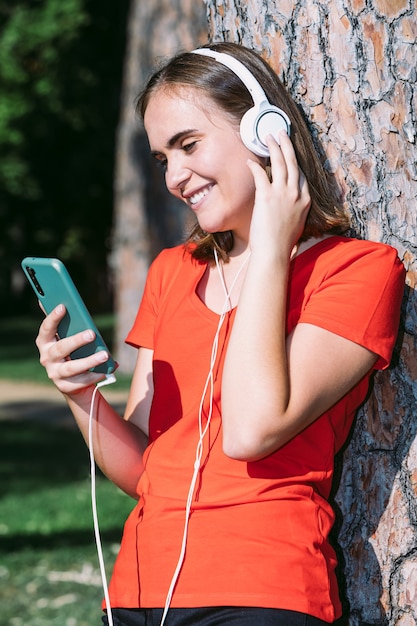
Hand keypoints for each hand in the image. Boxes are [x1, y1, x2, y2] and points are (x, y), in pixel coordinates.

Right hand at [35, 304, 109, 395]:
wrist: (73, 382)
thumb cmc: (72, 353)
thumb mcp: (67, 337)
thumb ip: (65, 324)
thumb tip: (60, 301)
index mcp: (45, 342)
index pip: (46, 329)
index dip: (53, 318)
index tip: (62, 306)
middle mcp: (46, 358)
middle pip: (61, 348)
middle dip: (76, 340)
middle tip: (92, 334)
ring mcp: (54, 373)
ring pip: (72, 367)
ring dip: (89, 361)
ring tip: (105, 355)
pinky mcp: (65, 386)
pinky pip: (81, 381)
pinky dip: (95, 375)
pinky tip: (106, 370)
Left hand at [247, 130, 310, 258]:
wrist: (274, 252)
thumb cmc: (282, 244)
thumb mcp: (296, 225)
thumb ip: (294, 212)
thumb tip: (288, 209)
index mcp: (305, 201)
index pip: (303, 176)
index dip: (296, 163)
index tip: (291, 155)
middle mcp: (296, 194)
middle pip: (293, 163)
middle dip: (286, 146)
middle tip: (281, 133)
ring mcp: (282, 194)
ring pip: (280, 163)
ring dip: (274, 148)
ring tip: (268, 137)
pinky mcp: (267, 196)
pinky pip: (261, 175)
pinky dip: (255, 166)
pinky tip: (251, 161)